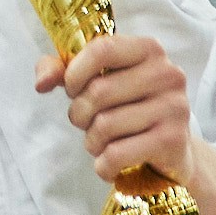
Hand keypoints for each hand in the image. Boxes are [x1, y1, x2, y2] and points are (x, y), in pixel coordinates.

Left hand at [34, 33, 193, 184]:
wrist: (172, 150)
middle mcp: (167, 74)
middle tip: (86, 122)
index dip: (75, 72)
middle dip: (79, 113)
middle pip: (98, 92)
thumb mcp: (98, 80)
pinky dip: (102, 165)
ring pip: (104, 125)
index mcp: (149, 49)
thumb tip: (41, 83)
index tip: (72, 89)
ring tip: (101, 142)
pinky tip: (108, 164)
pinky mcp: (172, 141)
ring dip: (91, 141)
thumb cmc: (129, 107)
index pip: (101, 49)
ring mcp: (174, 107)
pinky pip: (117, 154)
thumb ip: (62, 71)